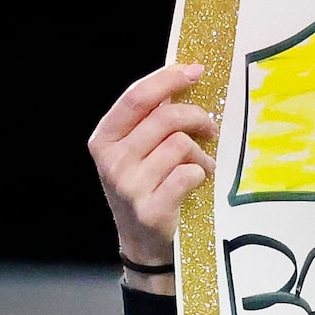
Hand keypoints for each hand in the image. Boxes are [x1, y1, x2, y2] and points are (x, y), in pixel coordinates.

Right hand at [88, 63, 214, 273]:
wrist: (143, 244)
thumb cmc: (145, 188)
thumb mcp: (136, 152)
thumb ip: (151, 118)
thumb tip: (183, 75)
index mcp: (104, 140)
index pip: (137, 97)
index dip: (168, 79)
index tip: (196, 71)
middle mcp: (112, 162)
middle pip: (165, 118)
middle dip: (196, 117)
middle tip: (210, 127)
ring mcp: (129, 188)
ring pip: (181, 145)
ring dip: (201, 153)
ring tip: (201, 165)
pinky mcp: (151, 209)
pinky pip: (189, 173)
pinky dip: (201, 173)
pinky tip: (198, 181)